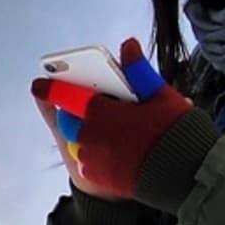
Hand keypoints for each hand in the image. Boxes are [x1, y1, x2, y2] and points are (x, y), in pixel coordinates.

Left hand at [31, 37, 195, 200]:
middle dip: (75, 112)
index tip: (38, 84)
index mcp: (102, 112)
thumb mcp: (161, 96)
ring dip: (88, 135)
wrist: (186, 175)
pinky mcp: (101, 179)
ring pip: (80, 142)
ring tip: (110, 132)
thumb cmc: (175, 131)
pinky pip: (89, 163)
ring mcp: (94, 160)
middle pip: (70, 121)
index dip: (51, 88)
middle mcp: (90, 137)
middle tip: (91, 108)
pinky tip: (116, 152)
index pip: (67, 96)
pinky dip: (97, 155)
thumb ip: (139, 70)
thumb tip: (128, 45)